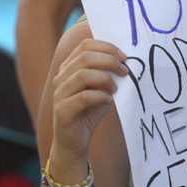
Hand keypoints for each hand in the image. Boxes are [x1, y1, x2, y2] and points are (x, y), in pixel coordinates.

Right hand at [50, 38, 126, 159]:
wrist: (75, 141)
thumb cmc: (90, 111)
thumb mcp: (103, 88)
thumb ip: (110, 74)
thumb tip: (127, 62)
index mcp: (69, 68)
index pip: (85, 45)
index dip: (107, 47)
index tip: (124, 57)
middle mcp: (61, 78)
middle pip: (85, 57)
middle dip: (109, 61)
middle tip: (125, 71)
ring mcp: (59, 94)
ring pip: (82, 75)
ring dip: (105, 79)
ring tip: (116, 88)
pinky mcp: (62, 111)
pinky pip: (83, 97)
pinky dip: (100, 96)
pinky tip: (109, 101)